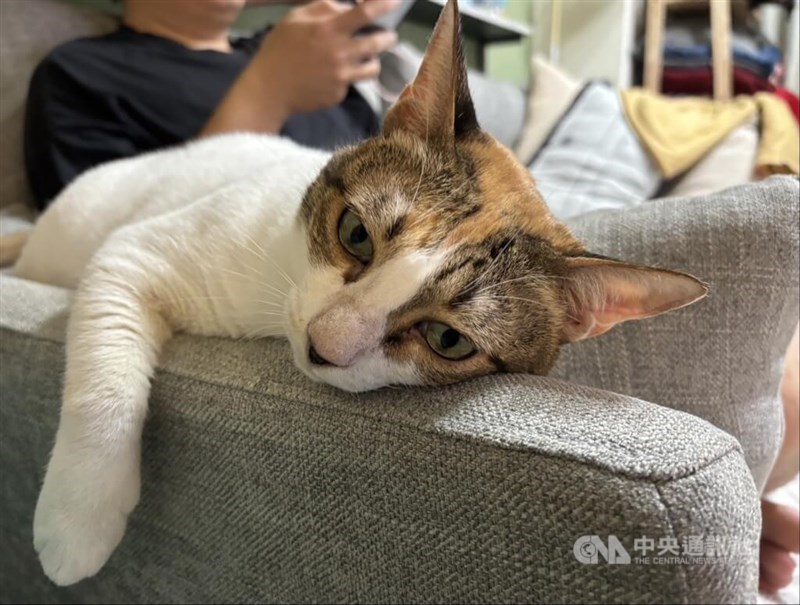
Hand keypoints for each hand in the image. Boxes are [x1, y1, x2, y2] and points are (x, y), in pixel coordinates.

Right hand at [251, 0, 399, 117]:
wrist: (269, 90)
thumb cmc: (279, 49)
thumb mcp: (295, 19)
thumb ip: (323, 9)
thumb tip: (347, 6)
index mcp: (328, 30)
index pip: (365, 13)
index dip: (384, 4)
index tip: (396, 1)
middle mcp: (340, 53)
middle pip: (379, 42)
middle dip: (387, 37)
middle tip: (387, 36)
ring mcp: (342, 77)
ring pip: (373, 67)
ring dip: (372, 60)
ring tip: (364, 58)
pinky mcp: (340, 94)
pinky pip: (353, 83)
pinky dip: (349, 78)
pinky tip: (333, 76)